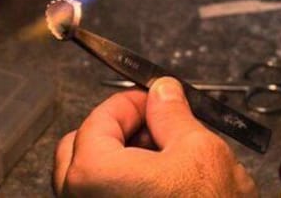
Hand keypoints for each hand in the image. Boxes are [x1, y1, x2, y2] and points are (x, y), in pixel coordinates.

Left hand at [53, 77, 256, 197]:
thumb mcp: (198, 149)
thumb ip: (172, 114)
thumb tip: (163, 93)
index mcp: (93, 173)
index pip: (99, 119)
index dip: (131, 102)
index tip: (153, 100)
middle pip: (82, 148)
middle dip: (118, 130)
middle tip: (154, 125)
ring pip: (89, 180)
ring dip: (121, 160)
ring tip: (163, 157)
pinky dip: (123, 187)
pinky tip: (158, 184)